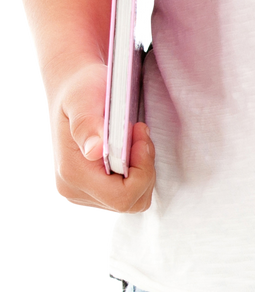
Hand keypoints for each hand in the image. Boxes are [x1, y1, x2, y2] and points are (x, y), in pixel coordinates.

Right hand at [50, 61, 154, 212]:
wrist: (72, 90)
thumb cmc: (80, 90)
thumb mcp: (83, 99)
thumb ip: (87, 124)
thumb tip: (95, 150)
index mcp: (72, 172)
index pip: (121, 196)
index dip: (141, 171)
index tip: (140, 138)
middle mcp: (74, 188)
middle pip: (130, 201)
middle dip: (144, 170)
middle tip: (140, 135)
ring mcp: (83, 192)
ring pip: (132, 200)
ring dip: (142, 172)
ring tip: (134, 141)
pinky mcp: (93, 190)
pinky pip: (127, 193)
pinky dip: (136, 173)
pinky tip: (129, 150)